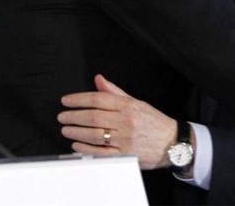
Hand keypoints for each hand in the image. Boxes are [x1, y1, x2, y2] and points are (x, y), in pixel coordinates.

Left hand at [59, 75, 177, 169]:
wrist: (173, 143)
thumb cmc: (154, 122)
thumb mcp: (136, 102)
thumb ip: (115, 92)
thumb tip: (99, 79)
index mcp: (128, 106)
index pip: (98, 99)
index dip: (79, 99)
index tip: (66, 101)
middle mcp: (125, 121)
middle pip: (93, 117)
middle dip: (73, 116)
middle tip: (62, 116)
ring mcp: (124, 139)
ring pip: (94, 135)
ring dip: (76, 132)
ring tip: (66, 129)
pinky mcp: (124, 155)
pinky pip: (100, 152)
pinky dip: (85, 148)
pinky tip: (76, 145)